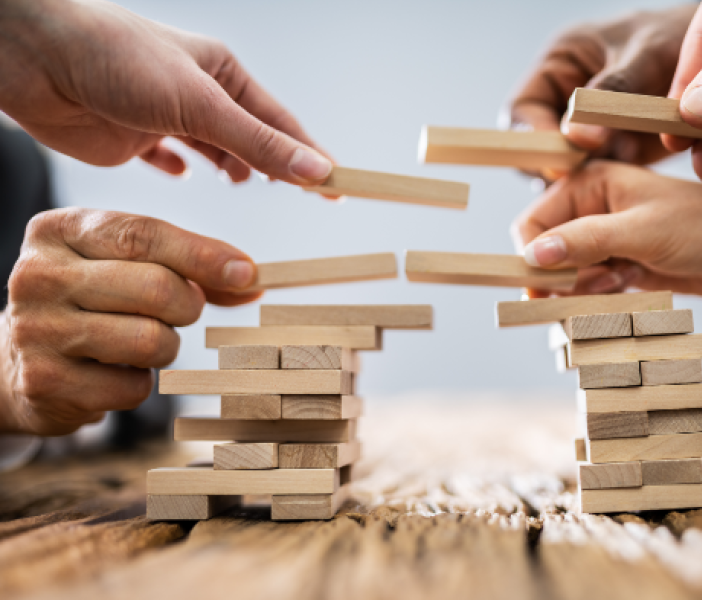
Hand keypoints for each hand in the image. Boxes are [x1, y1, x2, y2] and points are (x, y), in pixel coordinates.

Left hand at [0, 0, 331, 184]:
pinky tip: (186, 175)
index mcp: (222, 74)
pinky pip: (164, 157)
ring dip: (233, 168)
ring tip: (250, 185)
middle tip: (307, 196)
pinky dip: (179, 167)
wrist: (32, 58)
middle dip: (277, 165)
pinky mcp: (130, 138)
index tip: (341, 186)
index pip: (280, 124)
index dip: (312, 156)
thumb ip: (258, 143)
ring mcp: (164, 116)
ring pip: (212, 150)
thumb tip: (317, 170)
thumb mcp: (201, 104)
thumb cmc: (117, 59)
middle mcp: (197, 94)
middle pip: (251, 138)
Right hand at [0, 208, 262, 435]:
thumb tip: (251, 278)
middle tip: (180, 313)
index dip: (203, 255)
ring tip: (142, 342)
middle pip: (155, 288)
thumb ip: (190, 265)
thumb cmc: (93, 301)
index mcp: (59, 231)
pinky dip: (139, 384)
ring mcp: (35, 331)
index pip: (144, 235)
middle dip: (187, 306)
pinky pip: (132, 387)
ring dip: (165, 347)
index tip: (246, 273)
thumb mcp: (127, 265)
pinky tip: (113, 372)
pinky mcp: (44, 382)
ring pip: (149, 340)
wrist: (18, 360)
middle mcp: (38, 276)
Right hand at [508, 4, 695, 178]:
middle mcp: (566, 99)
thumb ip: (613, 92)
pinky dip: (620, 184)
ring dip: (593, 179)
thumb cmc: (683, 36)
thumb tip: (576, 137)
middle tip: (589, 179)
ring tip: (626, 171)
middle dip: (562, 167)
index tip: (560, 163)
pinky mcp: (615, 152)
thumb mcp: (648, 56)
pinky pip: (603, 178)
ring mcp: (590, 130)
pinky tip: (642, 179)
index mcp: (560, 65)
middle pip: (540, 147)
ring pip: (571, 170)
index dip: (533, 139)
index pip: (522, 110)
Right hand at [513, 161, 701, 298]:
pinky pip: (589, 288)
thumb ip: (585, 241)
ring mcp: (605, 239)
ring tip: (620, 283)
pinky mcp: (619, 265)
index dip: (534, 256)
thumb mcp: (642, 232)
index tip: (548, 285)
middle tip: (598, 284)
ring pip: (566, 275)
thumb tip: (532, 256)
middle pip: (547, 252)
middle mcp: (591, 208)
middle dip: (565, 276)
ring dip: (585, 289)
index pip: (534, 222)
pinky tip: (628, 287)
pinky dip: (600, 297)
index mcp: (591, 182)